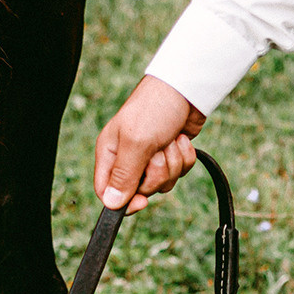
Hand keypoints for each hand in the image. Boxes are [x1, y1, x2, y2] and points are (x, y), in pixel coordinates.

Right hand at [94, 75, 206, 212]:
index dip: (124, 202)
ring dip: (172, 163)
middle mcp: (128, 158)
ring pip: (163, 182)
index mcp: (110, 154)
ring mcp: (150, 157)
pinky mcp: (171, 154)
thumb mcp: (136, 143)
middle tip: (158, 151)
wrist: (186, 89)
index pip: (107, 192)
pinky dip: (184, 157)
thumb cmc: (154, 108)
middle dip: (156, 173)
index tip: (142, 201)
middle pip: (140, 190)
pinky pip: (180, 171)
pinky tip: (181, 139)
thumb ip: (124, 175)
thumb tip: (112, 204)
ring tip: (169, 140)